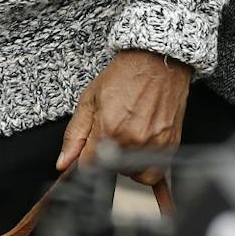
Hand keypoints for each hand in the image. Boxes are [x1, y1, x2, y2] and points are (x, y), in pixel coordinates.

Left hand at [57, 50, 191, 183]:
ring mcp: (154, 145)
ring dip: (128, 164)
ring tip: (128, 140)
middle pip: (113, 171)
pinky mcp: (170, 145)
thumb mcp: (90, 99)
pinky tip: (143, 151)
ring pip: (134, 174)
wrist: (156, 61)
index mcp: (109, 130)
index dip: (87, 158)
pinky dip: (147, 166)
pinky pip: (155, 172)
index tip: (91, 148)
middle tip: (113, 135)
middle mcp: (132, 141)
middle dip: (108, 158)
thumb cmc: (124, 75)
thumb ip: (75, 135)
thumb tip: (63, 163)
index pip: (89, 167)